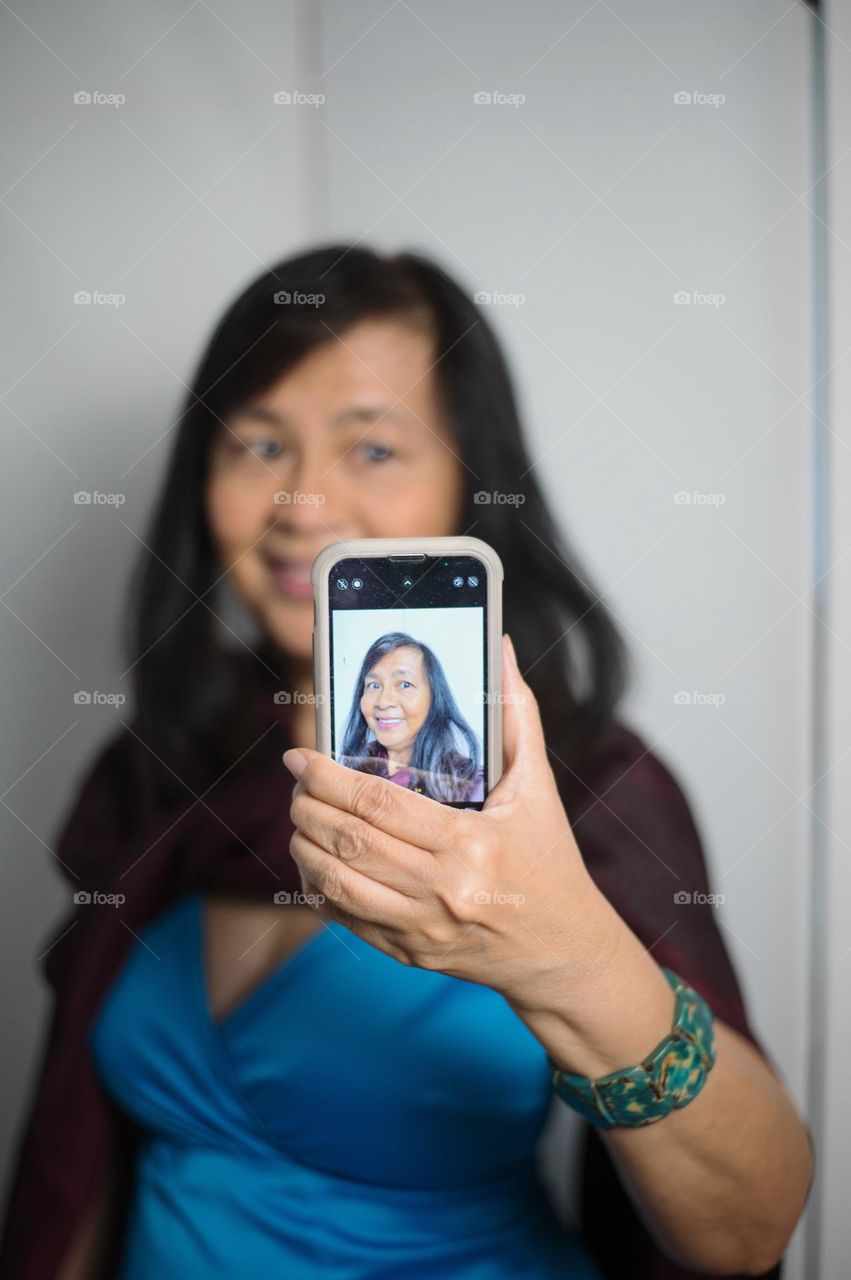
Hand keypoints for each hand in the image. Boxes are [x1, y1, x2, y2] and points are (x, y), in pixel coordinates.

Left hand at [283, 633, 617, 1009]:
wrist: (565, 951)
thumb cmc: (550, 862)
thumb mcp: (538, 786)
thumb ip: (517, 713)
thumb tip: (502, 647)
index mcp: (472, 844)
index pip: (379, 803)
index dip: (328, 777)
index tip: (301, 757)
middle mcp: (443, 890)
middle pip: (350, 842)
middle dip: (308, 807)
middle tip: (294, 782)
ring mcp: (424, 928)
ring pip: (338, 884)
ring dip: (305, 848)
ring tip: (299, 819)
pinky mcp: (412, 954)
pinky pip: (349, 920)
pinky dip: (321, 889)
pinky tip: (316, 862)